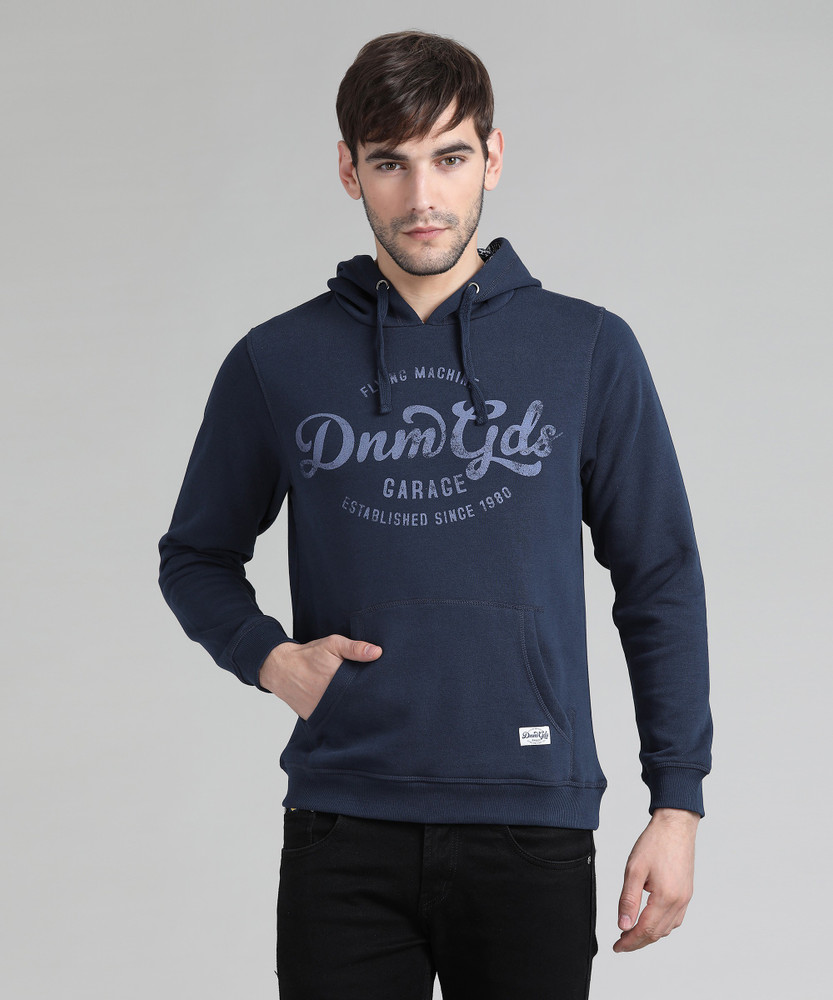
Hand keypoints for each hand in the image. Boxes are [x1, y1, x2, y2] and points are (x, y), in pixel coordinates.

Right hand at [258, 635, 381, 718]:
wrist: (281, 669)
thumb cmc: (309, 655)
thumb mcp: (332, 644)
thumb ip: (355, 648)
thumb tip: (378, 652)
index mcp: (339, 680)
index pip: (365, 690)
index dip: (375, 691)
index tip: (385, 690)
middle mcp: (331, 699)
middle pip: (357, 705)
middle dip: (367, 702)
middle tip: (380, 701)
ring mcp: (322, 711)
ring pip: (346, 715)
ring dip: (354, 711)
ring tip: (366, 708)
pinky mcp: (315, 718)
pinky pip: (333, 720)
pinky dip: (340, 717)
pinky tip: (349, 712)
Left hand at [613, 807, 699, 952]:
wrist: (676, 825)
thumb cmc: (655, 842)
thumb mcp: (634, 869)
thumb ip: (628, 900)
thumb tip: (623, 925)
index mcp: (666, 897)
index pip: (645, 930)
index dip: (630, 941)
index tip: (617, 947)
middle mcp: (679, 901)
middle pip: (657, 933)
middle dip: (638, 942)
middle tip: (621, 943)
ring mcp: (685, 898)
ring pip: (667, 928)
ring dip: (650, 935)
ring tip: (632, 933)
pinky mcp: (687, 892)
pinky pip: (675, 918)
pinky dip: (661, 925)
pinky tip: (650, 921)